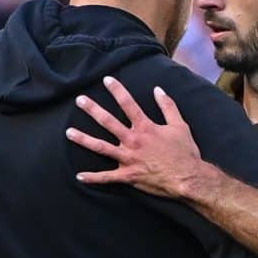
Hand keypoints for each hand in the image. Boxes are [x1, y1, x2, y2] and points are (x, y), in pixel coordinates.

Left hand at [69, 77, 213, 199]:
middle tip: (79, 100)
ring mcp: (128, 158)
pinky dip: (93, 178)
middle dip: (92, 109)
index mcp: (145, 127)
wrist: (188, 178)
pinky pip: (107, 177)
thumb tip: (158, 89)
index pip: (128, 104)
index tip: (106, 80)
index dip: (116, 90)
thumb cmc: (185, 152)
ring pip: (101, 148)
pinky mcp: (128, 175)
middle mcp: (133, 141)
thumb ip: (168, 106)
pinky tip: (79, 176)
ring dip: (84, 139)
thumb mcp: (180, 125)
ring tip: (69, 132)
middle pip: (108, 122)